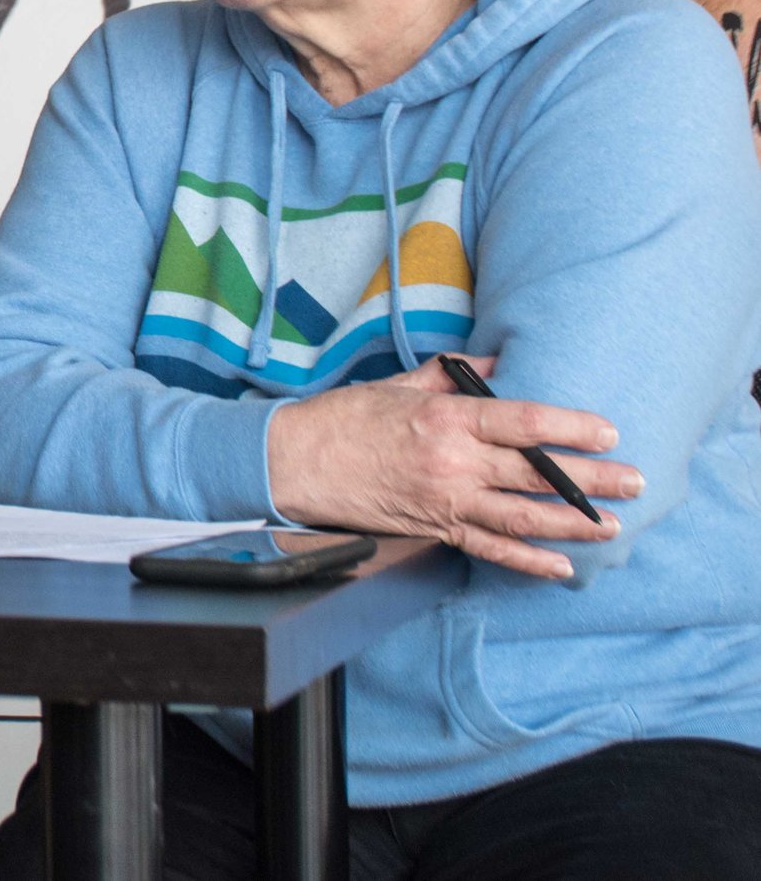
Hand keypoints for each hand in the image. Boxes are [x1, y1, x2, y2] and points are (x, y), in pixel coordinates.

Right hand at [266, 354, 641, 578]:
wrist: (294, 462)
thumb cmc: (342, 419)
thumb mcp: (398, 384)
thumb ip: (451, 377)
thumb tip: (495, 364)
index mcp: (446, 418)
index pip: (527, 423)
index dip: (574, 428)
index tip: (607, 432)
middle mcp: (453, 462)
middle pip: (539, 474)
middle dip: (594, 480)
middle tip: (635, 482)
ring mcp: (445, 500)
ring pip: (524, 516)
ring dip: (574, 523)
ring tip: (611, 524)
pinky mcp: (433, 528)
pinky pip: (490, 548)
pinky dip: (529, 560)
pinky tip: (562, 565)